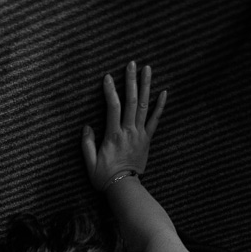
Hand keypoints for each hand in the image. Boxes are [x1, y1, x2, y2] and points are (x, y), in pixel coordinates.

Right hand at [81, 61, 166, 191]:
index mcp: (113, 136)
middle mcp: (128, 132)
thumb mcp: (90, 164)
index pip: (113, 108)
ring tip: (147, 69)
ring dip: (145, 86)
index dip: (110, 91)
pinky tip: (164, 92)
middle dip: (131, 81)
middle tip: (132, 63)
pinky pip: (155, 120)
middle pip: (131, 101)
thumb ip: (86, 145)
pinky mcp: (147, 139)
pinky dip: (160, 106)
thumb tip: (86, 127)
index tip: (107, 77)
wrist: (124, 188)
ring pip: (144, 106)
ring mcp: (139, 134)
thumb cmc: (105, 177)